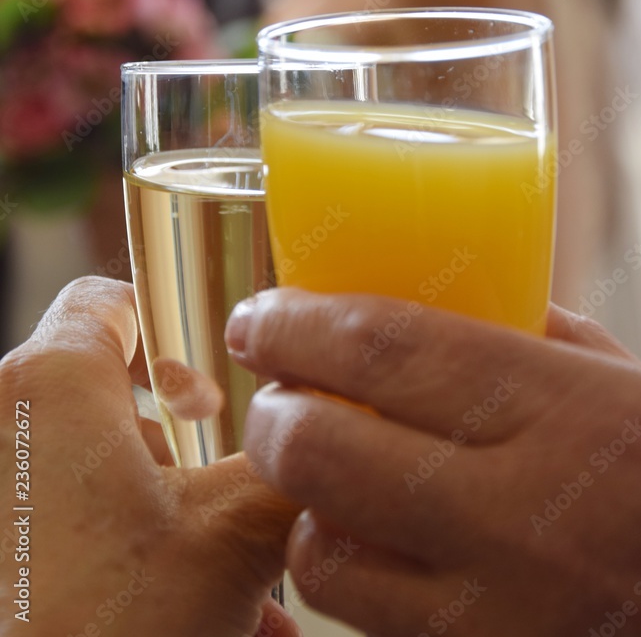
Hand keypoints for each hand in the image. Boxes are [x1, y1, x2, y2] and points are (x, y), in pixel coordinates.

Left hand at [0, 278, 299, 636]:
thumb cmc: (98, 631)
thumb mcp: (230, 538)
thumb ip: (293, 467)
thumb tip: (342, 440)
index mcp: (48, 385)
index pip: (111, 301)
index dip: (176, 333)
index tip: (213, 388)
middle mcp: (0, 425)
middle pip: (110, 404)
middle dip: (188, 462)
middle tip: (229, 502)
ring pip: (93, 484)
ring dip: (170, 529)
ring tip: (238, 600)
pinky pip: (60, 532)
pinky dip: (125, 564)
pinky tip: (199, 623)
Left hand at [226, 290, 640, 636]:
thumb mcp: (623, 383)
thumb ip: (526, 337)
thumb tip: (433, 298)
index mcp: (566, 411)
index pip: (387, 348)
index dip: (298, 325)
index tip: (258, 317)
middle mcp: (525, 516)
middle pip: (327, 451)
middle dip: (274, 415)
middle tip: (277, 395)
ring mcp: (499, 613)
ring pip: (325, 555)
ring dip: (302, 504)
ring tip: (325, 475)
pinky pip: (363, 624)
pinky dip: (346, 573)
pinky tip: (372, 545)